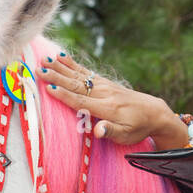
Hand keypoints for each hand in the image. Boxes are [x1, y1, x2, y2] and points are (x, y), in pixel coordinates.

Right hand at [39, 52, 188, 148]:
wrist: (154, 111)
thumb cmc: (138, 128)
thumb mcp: (126, 136)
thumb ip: (111, 132)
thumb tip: (98, 131)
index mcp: (107, 108)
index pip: (81, 101)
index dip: (64, 95)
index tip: (48, 88)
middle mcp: (104, 93)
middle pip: (76, 84)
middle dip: (56, 77)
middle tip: (38, 69)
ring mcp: (104, 85)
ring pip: (78, 75)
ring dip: (60, 67)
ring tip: (44, 59)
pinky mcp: (104, 82)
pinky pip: (85, 71)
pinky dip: (72, 63)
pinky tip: (61, 56)